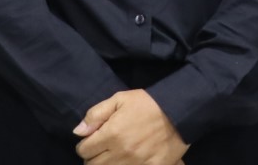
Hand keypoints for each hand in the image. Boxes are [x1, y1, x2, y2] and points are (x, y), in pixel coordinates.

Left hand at [73, 89, 188, 164]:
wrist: (179, 112)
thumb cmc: (147, 104)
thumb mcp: (120, 99)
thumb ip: (96, 114)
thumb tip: (78, 131)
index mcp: (111, 134)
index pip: (84, 150)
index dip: (84, 145)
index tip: (91, 141)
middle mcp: (121, 152)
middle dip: (92, 158)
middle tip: (100, 151)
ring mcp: (136, 163)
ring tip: (112, 157)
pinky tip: (126, 162)